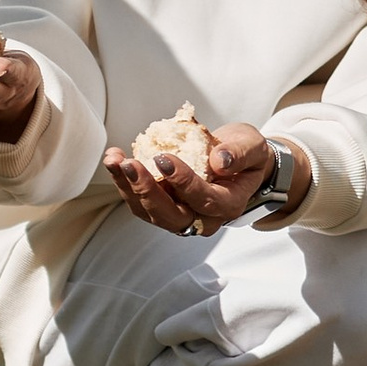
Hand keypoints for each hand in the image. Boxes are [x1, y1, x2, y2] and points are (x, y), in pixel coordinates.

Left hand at [104, 120, 308, 234]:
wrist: (237, 163)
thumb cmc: (246, 155)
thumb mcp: (252, 147)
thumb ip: (239, 154)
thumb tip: (219, 160)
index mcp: (228, 204)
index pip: (204, 200)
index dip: (183, 182)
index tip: (163, 158)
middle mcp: (203, 218)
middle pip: (171, 216)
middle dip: (146, 191)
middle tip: (128, 165)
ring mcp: (181, 215)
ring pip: (150, 212)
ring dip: (127, 187)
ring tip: (114, 159)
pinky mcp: (163, 207)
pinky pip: (140, 201)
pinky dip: (124, 182)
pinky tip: (115, 160)